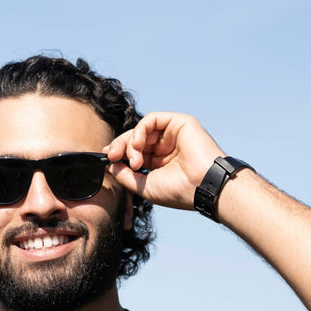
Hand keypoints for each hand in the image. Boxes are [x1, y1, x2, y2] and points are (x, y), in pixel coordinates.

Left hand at [103, 112, 224, 210]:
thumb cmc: (178, 191)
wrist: (202, 187)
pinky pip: (152, 119)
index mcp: (160, 161)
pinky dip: (140, 130)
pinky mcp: (179, 122)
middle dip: (120, 147)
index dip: (119, 152)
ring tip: (134, 160)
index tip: (107, 158)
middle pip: (135, 139)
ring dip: (130, 143)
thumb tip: (109, 165)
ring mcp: (173, 134)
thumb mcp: (144, 186)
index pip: (135, 152)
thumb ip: (126, 175)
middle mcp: (166, 146)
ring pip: (141, 129)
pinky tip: (138, 145)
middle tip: (112, 157)